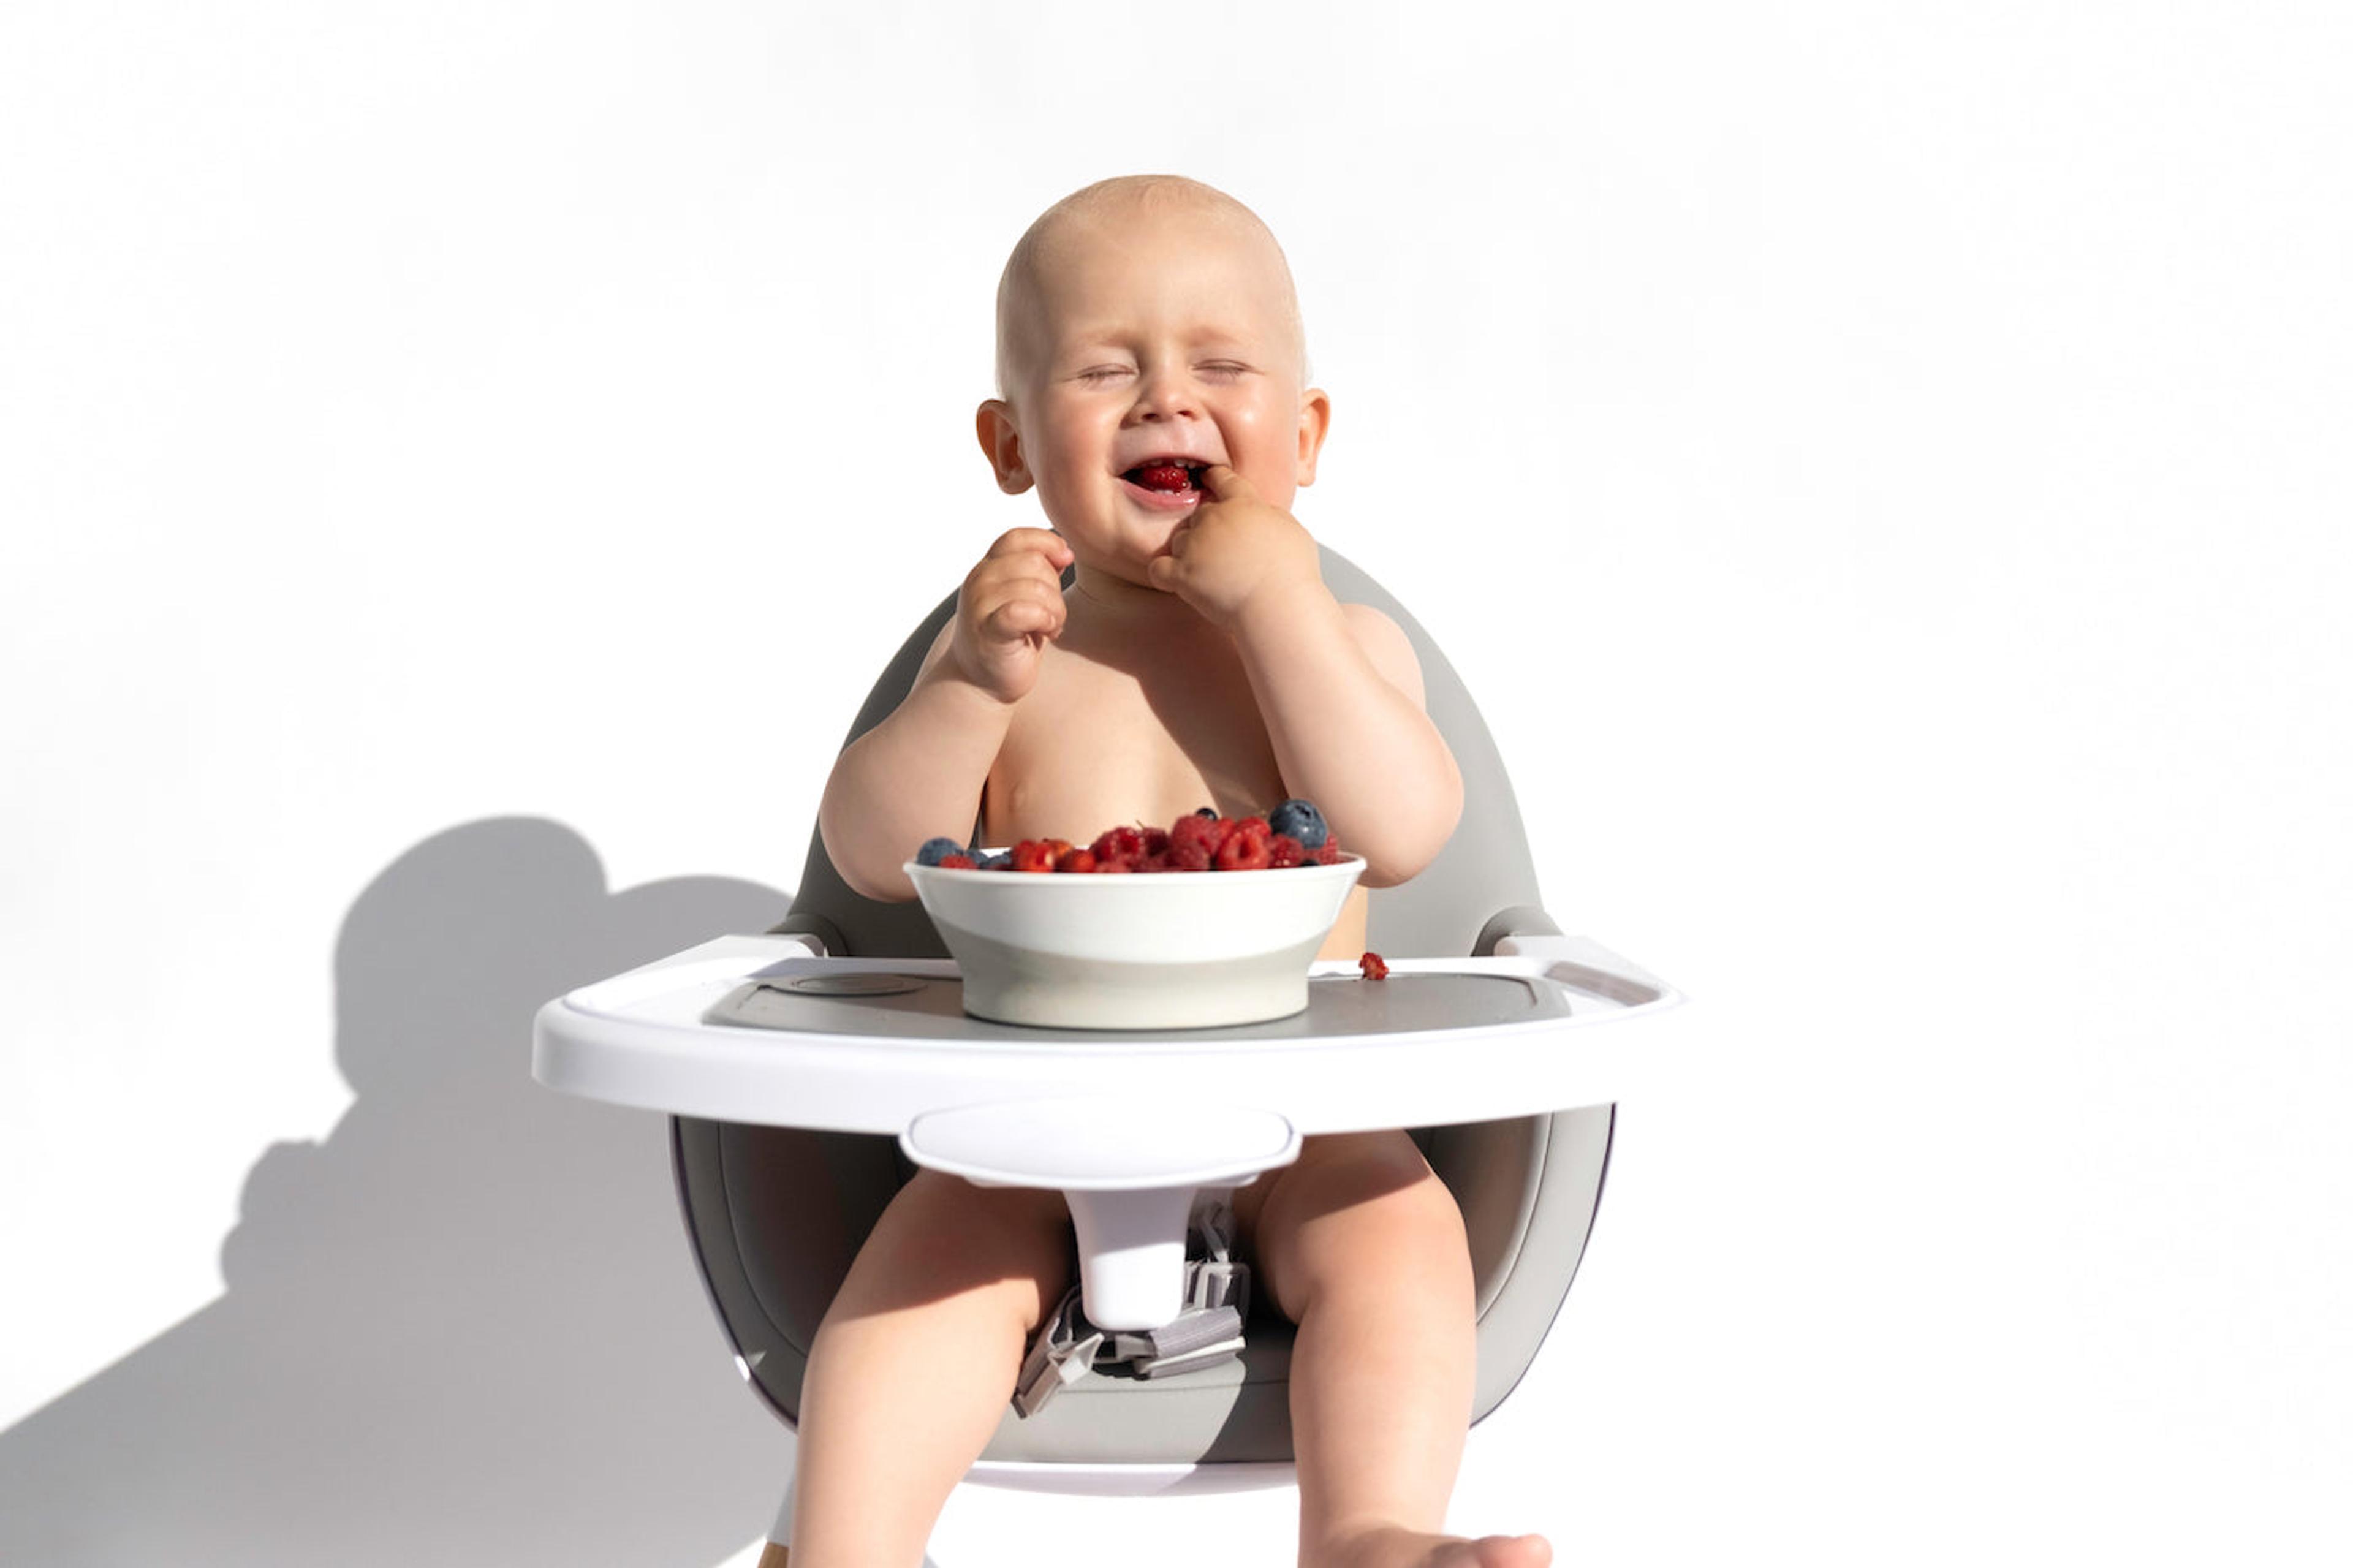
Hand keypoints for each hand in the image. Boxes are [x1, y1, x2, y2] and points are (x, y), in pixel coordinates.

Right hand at [948, 527, 1073, 703]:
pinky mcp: (989, 630)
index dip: (1048, 545)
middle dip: (1055, 589)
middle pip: (1035, 563)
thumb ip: (1037, 571)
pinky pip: (1026, 611)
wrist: (979, 683)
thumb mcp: (1023, 596)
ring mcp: (980, 604)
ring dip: (1055, 611)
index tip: (1064, 564)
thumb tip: (1064, 551)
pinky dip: (1045, 620)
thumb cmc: (1008, 639)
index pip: (1019, 537)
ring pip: (1038, 588)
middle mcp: (979, 580)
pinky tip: (1044, 633)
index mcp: (987, 567)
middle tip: (1051, 615)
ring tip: (1047, 628)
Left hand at [1145, 465, 1322, 630]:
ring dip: (1190, 553)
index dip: (1214, 479)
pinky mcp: (1182, 573)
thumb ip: (1269, 515)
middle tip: (1223, 552)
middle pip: (1200, 514)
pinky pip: (1158, 568)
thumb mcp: (1291, 529)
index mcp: (1243, 503)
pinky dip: (1164, 574)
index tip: (1208, 479)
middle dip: (1208, 530)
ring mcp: (1195, 545)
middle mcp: (1214, 518)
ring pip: (1180, 540)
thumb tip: (1259, 515)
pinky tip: (1174, 580)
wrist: (1277, 603)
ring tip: (1209, 574)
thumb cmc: (1292, 572)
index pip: (1223, 479)